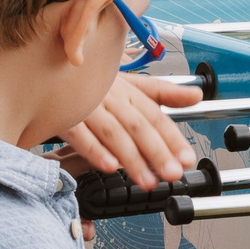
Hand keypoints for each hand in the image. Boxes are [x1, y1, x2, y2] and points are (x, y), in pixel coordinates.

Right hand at [56, 74, 197, 189]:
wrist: (51, 68)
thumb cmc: (93, 82)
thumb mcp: (131, 84)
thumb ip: (165, 93)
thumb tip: (197, 95)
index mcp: (129, 91)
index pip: (156, 116)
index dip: (173, 138)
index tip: (187, 159)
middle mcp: (110, 97)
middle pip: (138, 126)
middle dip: (157, 151)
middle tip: (172, 173)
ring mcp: (86, 105)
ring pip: (113, 133)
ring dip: (131, 158)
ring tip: (147, 181)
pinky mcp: (62, 116)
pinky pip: (79, 134)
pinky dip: (95, 150)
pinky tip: (110, 166)